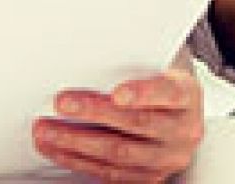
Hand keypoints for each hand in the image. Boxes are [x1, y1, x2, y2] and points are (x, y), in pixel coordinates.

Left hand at [33, 69, 203, 182]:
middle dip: (94, 113)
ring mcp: (167, 158)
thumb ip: (130, 64)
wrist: (178, 109)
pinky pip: (111, 174)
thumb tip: (86, 63)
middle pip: (137, 124)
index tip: (117, 92)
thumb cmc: (158, 78)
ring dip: (76, 143)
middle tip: (62, 104)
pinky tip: (59, 149)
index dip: (142, 93)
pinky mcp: (149, 177)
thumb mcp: (156, 62)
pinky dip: (80, 161)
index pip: (167, 92)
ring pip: (119, 154)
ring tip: (47, 131)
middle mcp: (183, 130)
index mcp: (187, 95)